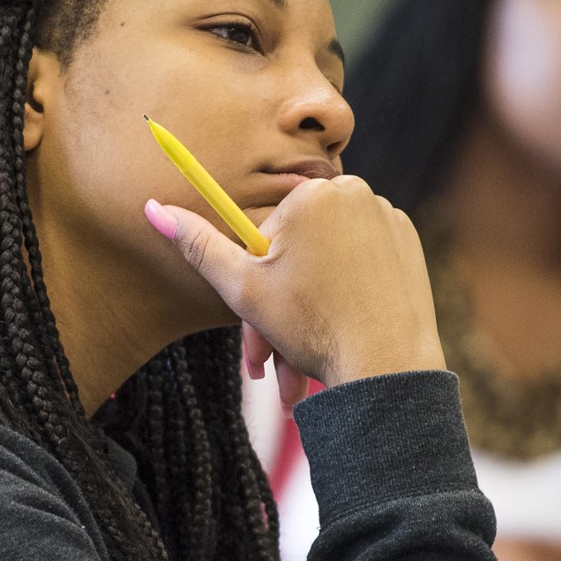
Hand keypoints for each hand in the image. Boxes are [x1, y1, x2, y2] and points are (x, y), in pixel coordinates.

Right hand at [146, 174, 444, 390]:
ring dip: (311, 303)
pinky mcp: (408, 242)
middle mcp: (356, 192)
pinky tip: (344, 327)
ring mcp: (387, 216)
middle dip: (280, 305)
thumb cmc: (312, 328)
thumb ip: (198, 245)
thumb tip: (152, 208)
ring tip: (307, 355)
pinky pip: (362, 260)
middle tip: (274, 356)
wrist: (388, 369)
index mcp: (313, 194)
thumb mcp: (242, 289)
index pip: (265, 236)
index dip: (257, 284)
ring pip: (329, 257)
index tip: (262, 317)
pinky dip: (347, 291)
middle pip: (299, 248)